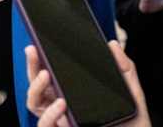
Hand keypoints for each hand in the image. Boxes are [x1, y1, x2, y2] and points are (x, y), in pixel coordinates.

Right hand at [26, 41, 149, 126]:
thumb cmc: (131, 119)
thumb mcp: (130, 90)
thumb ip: (123, 67)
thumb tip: (112, 45)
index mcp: (73, 91)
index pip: (51, 73)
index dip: (39, 59)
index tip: (36, 44)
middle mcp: (63, 105)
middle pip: (37, 84)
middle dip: (32, 66)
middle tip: (35, 51)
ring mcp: (61, 120)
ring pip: (35, 103)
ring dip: (36, 87)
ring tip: (46, 75)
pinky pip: (46, 125)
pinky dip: (50, 115)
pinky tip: (61, 106)